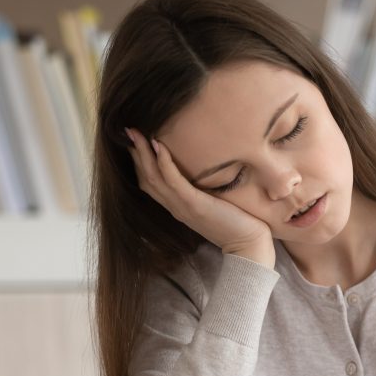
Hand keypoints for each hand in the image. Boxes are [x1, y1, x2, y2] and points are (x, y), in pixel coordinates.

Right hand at [126, 128, 274, 267]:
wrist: (248, 245)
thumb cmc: (236, 223)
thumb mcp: (213, 204)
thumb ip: (202, 191)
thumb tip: (203, 171)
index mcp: (177, 207)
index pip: (149, 183)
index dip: (139, 162)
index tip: (134, 141)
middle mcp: (175, 207)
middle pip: (146, 178)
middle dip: (136, 153)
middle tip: (127, 130)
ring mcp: (182, 207)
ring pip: (154, 178)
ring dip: (143, 154)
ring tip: (136, 133)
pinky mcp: (195, 205)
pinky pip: (173, 182)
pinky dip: (164, 163)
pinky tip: (159, 146)